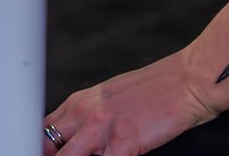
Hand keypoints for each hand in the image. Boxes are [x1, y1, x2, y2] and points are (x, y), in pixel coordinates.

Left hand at [42, 50, 216, 155]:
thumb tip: (70, 141)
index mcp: (80, 102)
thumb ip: (87, 119)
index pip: (41, 131)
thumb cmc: (155, 91)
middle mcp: (85, 113)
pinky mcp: (123, 143)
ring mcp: (102, 128)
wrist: (189, 80)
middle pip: (44, 145)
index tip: (39, 151)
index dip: (39, 147)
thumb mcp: (109, 99)